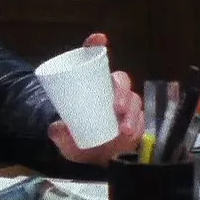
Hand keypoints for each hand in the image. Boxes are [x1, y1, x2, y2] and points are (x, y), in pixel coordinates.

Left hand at [46, 33, 144, 163]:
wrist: (90, 160)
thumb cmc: (77, 141)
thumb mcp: (65, 139)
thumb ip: (59, 134)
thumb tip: (56, 128)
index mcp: (92, 86)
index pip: (94, 59)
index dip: (95, 45)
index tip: (98, 39)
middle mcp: (111, 92)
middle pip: (121, 81)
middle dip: (123, 93)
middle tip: (117, 109)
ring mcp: (126, 107)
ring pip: (135, 102)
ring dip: (133, 114)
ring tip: (124, 129)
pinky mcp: (136, 123)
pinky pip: (142, 121)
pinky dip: (139, 127)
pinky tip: (134, 135)